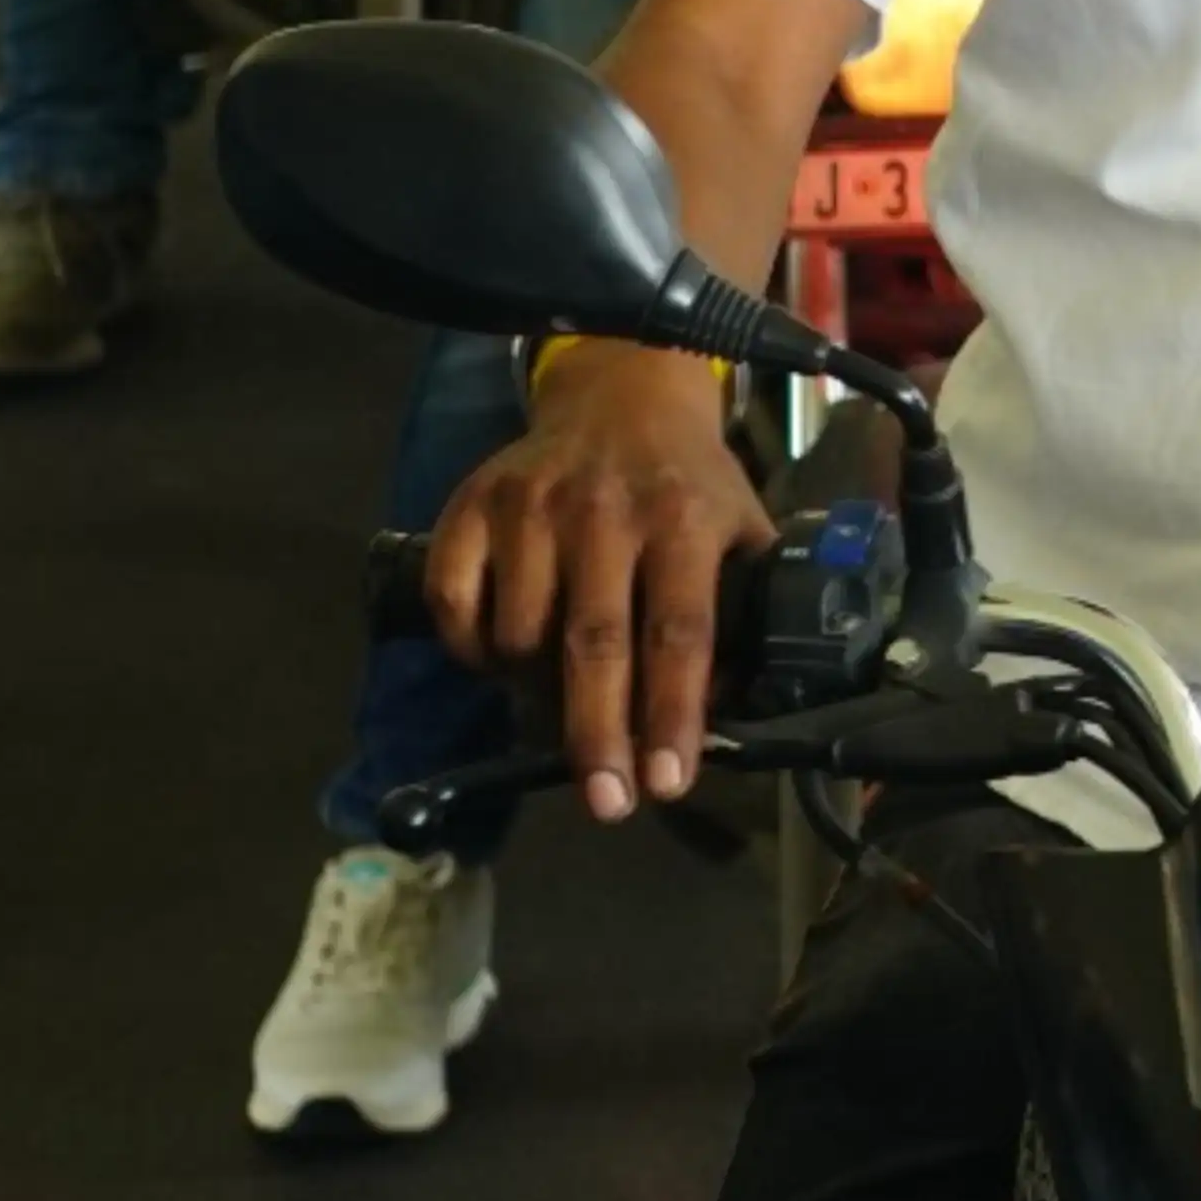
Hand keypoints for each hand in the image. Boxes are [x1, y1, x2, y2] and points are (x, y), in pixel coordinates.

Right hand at [424, 347, 770, 821]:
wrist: (623, 395)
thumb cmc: (689, 481)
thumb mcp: (741, 526)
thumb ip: (745, 607)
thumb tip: (740, 710)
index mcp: (685, 519)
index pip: (681, 631)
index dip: (674, 711)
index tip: (668, 782)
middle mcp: (605, 511)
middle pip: (595, 644)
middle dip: (600, 736)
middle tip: (609, 804)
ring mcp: (532, 506)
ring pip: (519, 635)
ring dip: (534, 693)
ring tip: (558, 708)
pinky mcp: (472, 505)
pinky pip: (455, 605)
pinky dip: (471, 648)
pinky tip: (501, 659)